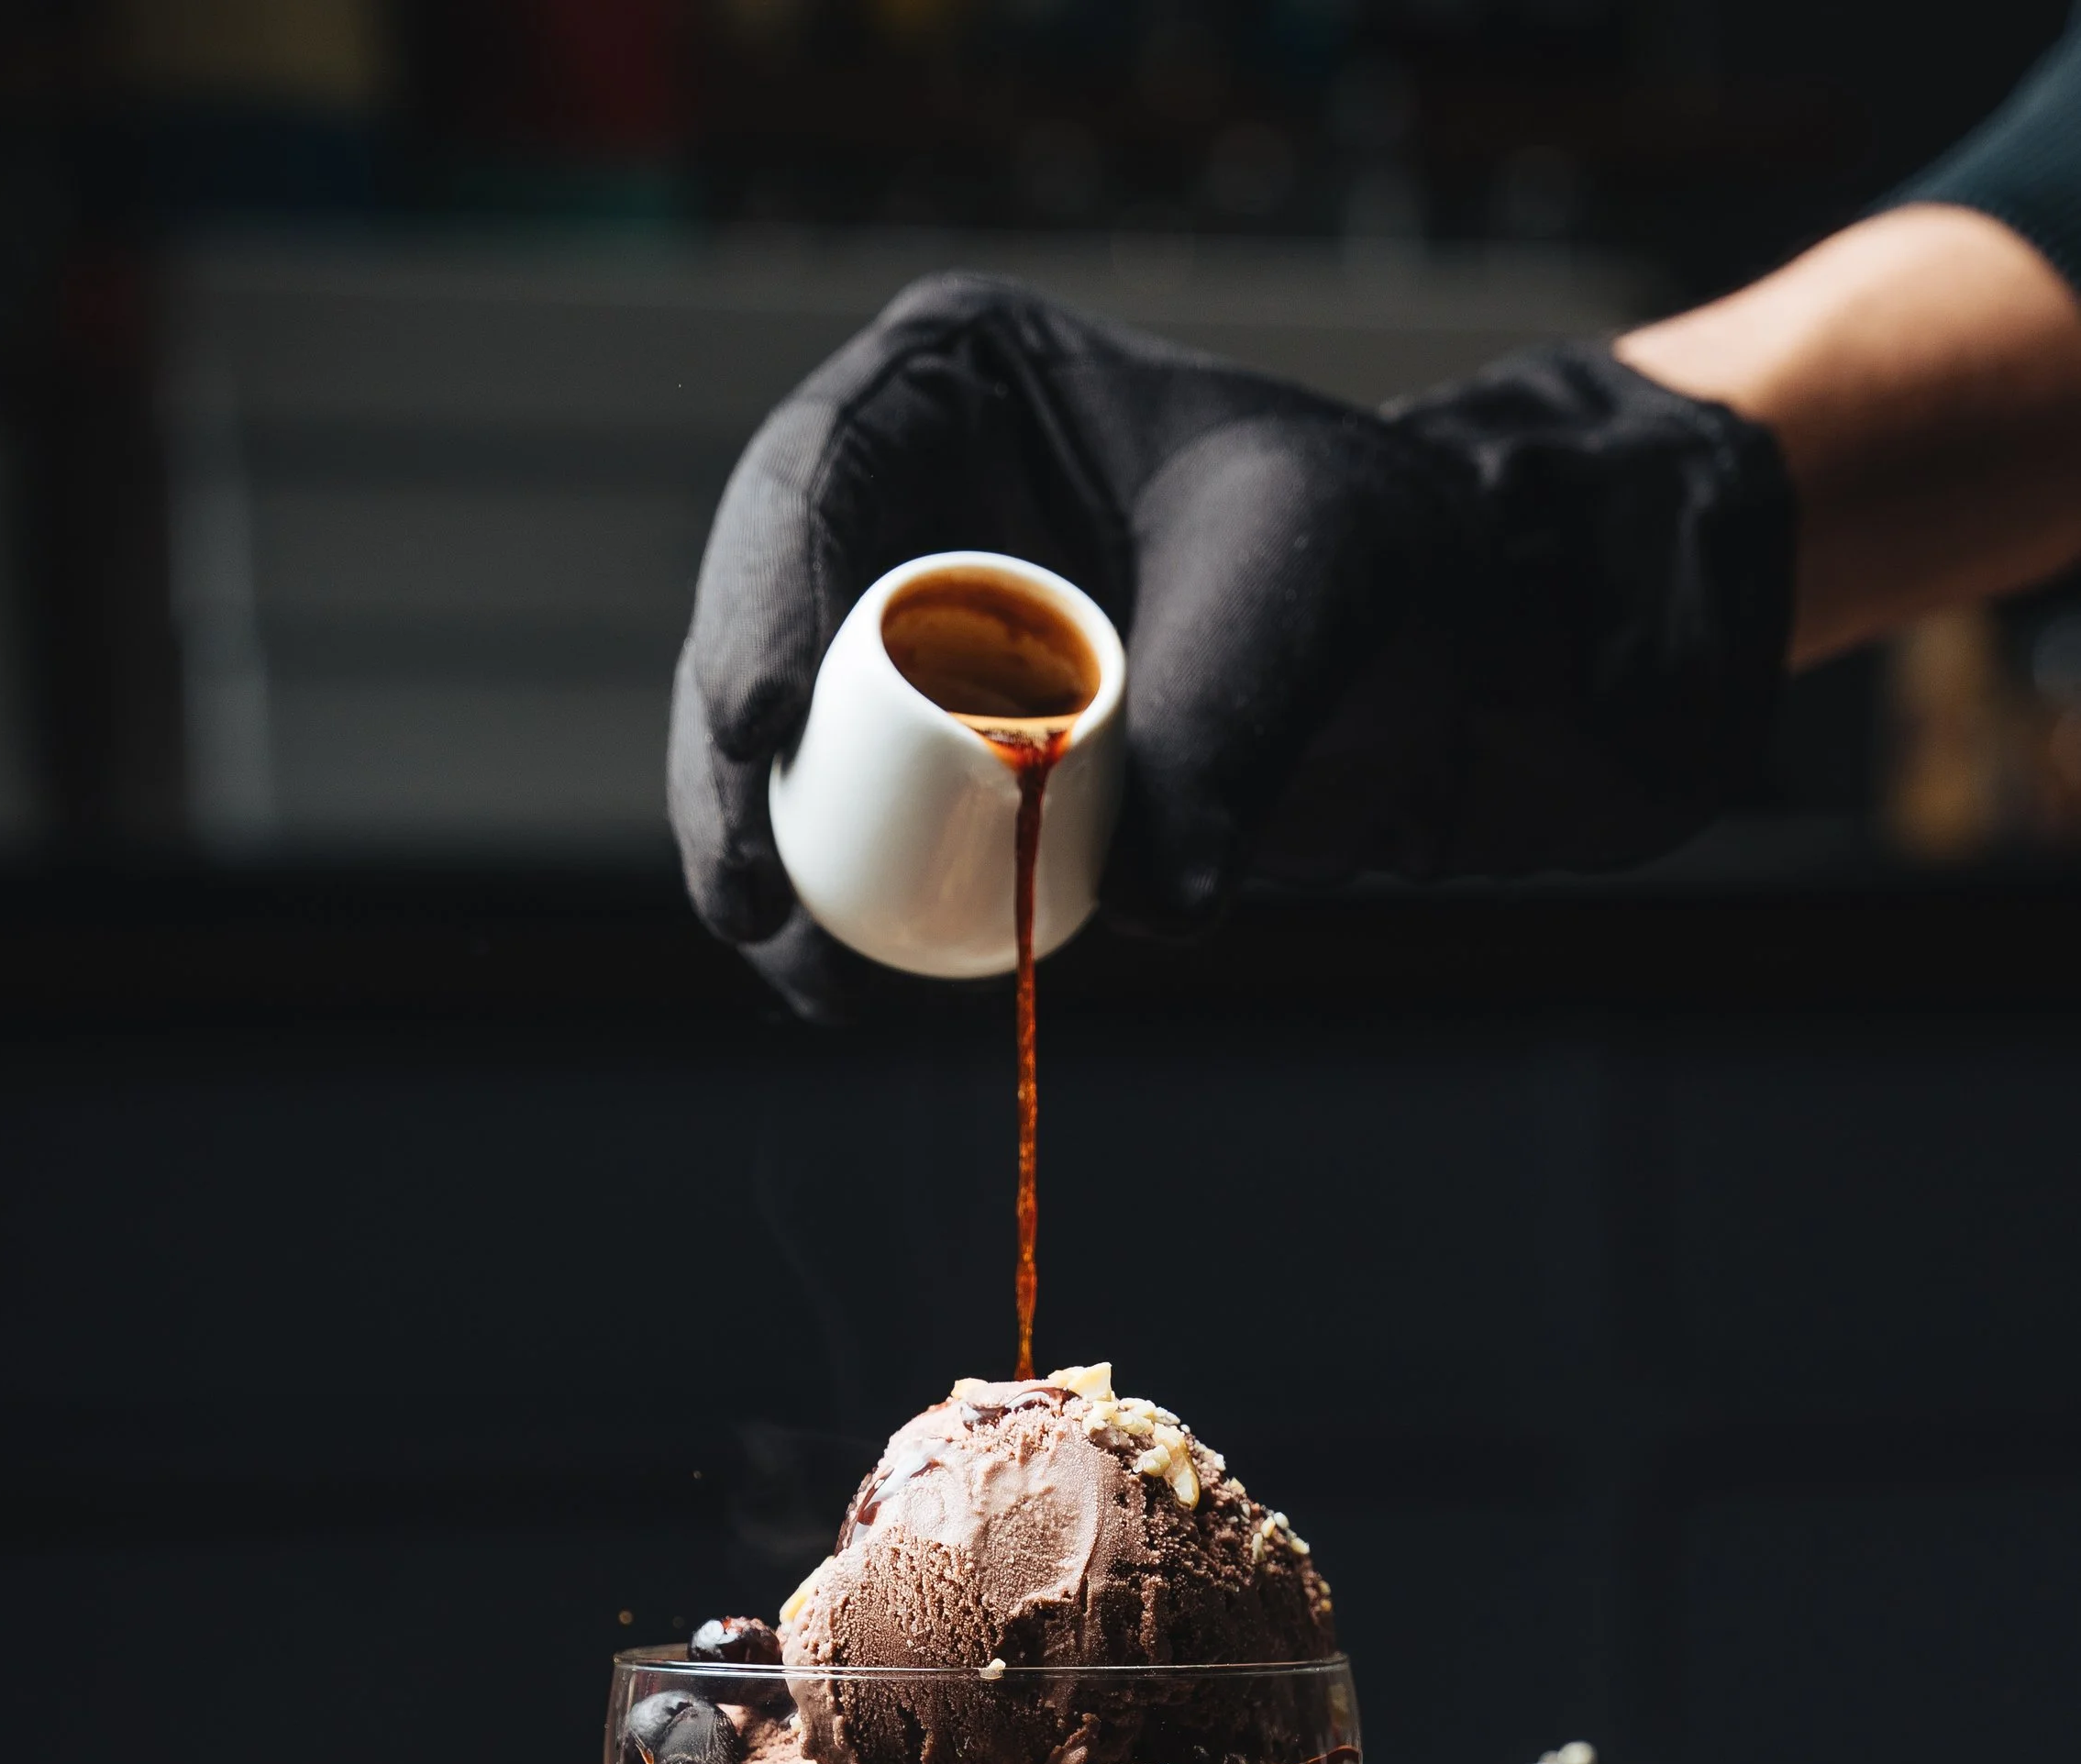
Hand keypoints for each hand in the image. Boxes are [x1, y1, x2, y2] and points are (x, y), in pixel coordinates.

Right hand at [667, 274, 1792, 1015]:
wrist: (1430, 627)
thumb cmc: (1358, 538)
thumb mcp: (1299, 584)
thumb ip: (1228, 720)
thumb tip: (1153, 906)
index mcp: (948, 375)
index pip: (812, 478)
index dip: (758, 604)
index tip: (761, 725)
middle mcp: (894, 496)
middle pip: (754, 630)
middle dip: (731, 778)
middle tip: (754, 899)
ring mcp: (897, 628)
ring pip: (782, 751)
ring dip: (767, 867)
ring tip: (808, 979)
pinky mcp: (928, 747)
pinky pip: (850, 826)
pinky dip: (842, 908)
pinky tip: (848, 989)